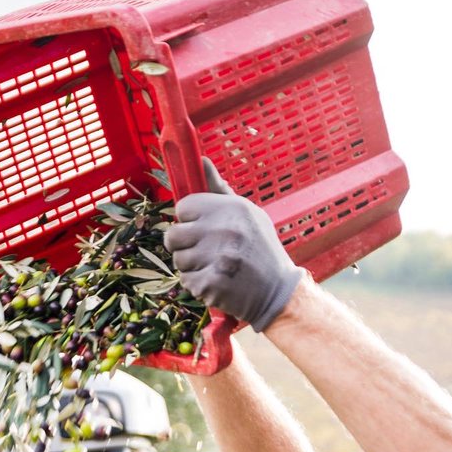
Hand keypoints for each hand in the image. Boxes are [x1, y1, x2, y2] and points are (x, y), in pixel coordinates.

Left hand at [163, 158, 302, 332]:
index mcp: (231, 208)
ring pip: (178, 260)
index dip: (189, 220)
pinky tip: (218, 283)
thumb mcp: (246, 213)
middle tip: (206, 252)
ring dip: (192, 267)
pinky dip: (198, 286)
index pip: (183, 207)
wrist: (279, 291)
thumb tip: (200, 160)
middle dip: (184, 246)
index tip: (203, 229)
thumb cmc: (259, 249)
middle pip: (173, 235)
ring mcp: (217, 258)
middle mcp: (224, 229)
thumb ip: (218, 190)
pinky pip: (186, 282)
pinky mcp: (212, 283)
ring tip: (216, 268)